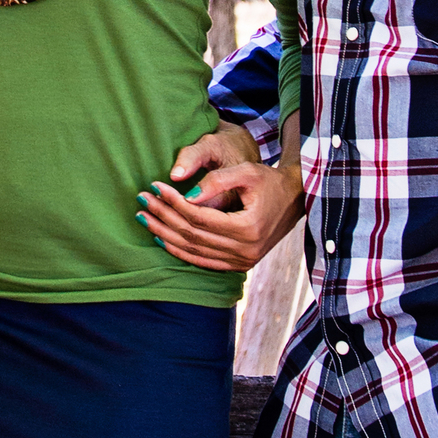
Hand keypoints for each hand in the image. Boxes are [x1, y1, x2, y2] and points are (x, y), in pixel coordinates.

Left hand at [139, 123, 305, 273]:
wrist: (295, 199)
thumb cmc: (269, 181)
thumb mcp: (246, 172)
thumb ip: (216, 182)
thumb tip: (185, 196)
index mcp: (247, 228)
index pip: (199, 217)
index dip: (173, 202)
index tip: (155, 186)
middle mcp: (245, 250)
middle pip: (193, 236)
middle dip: (163, 217)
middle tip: (142, 200)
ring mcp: (243, 261)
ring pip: (194, 251)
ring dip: (166, 235)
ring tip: (144, 217)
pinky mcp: (240, 265)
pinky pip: (203, 262)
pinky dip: (181, 251)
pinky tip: (162, 238)